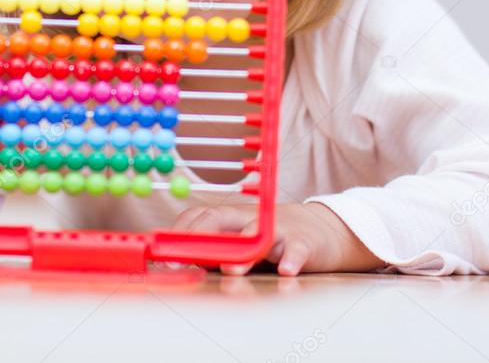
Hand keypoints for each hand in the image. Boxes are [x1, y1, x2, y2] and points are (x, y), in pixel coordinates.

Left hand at [172, 202, 384, 275]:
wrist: (324, 230)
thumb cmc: (276, 238)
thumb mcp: (244, 240)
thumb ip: (218, 249)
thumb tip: (181, 264)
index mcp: (234, 218)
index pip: (200, 217)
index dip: (180, 234)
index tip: (164, 255)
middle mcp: (252, 220)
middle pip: (221, 220)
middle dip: (201, 238)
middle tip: (186, 260)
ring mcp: (279, 229)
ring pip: (259, 234)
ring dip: (245, 251)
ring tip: (232, 268)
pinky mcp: (305, 243)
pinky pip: (297, 249)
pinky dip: (291, 259)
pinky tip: (286, 270)